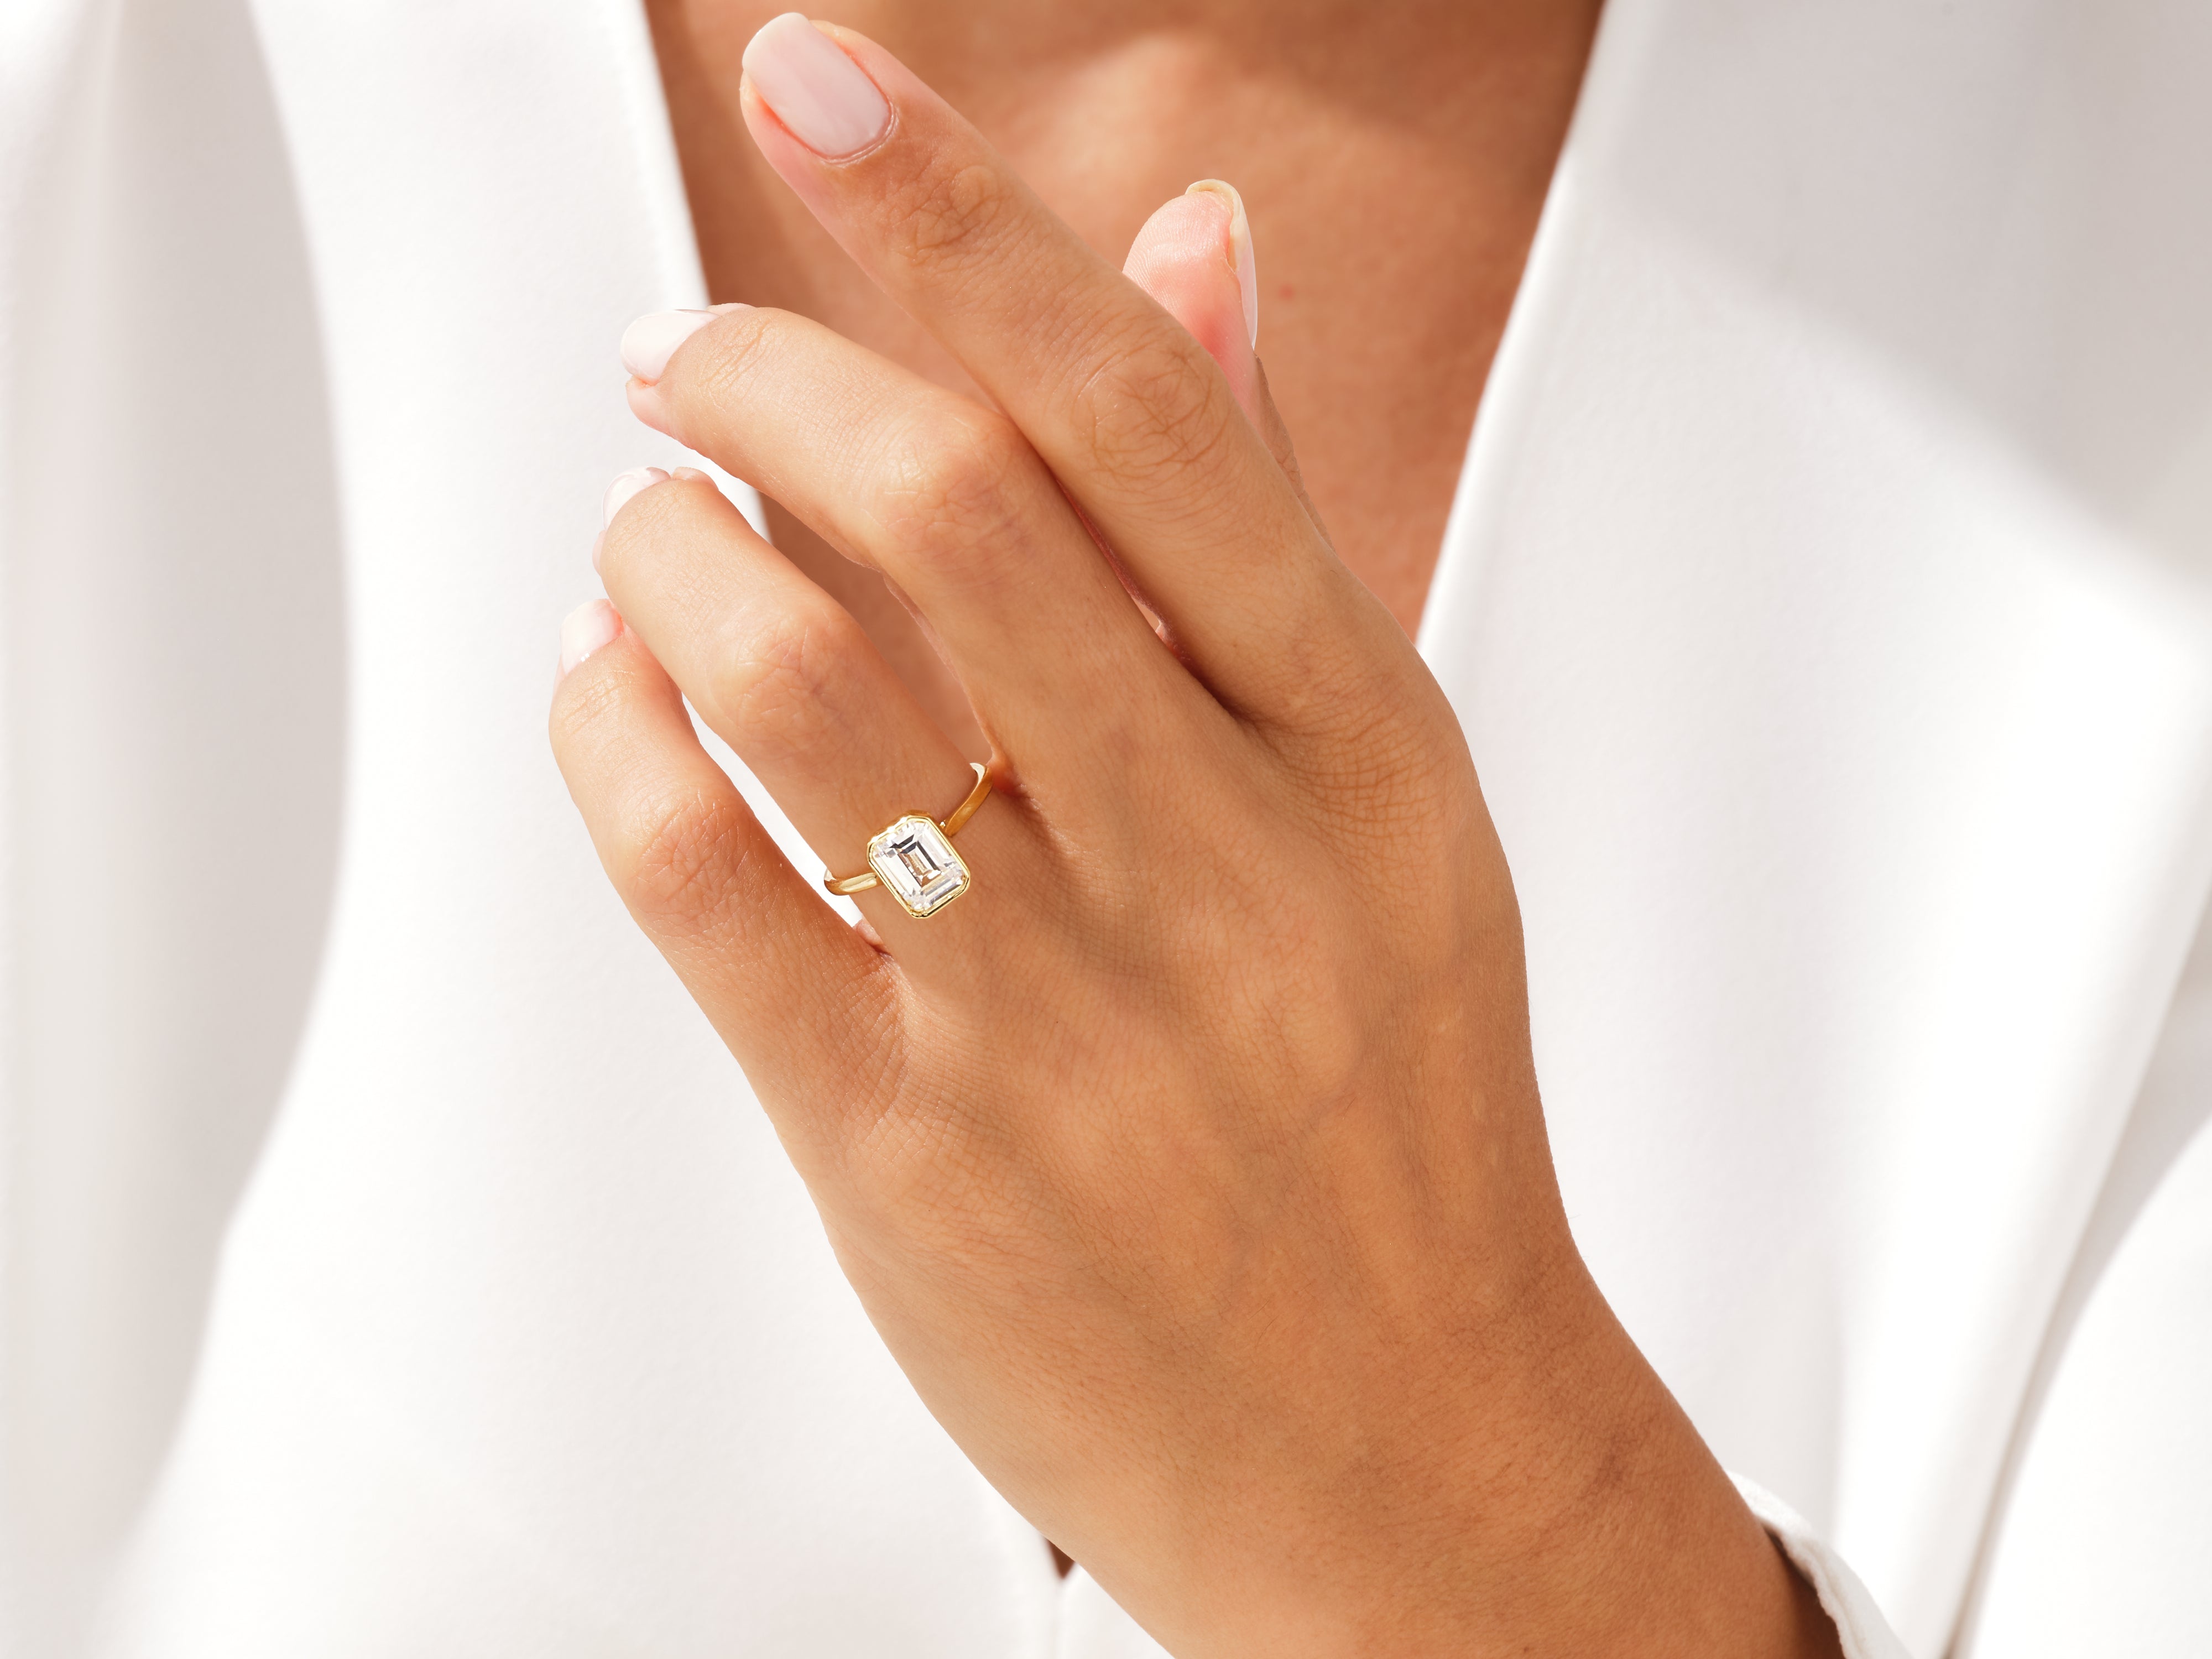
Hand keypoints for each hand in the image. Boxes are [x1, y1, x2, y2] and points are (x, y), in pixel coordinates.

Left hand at [551, 16, 1838, 1656]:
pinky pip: (701, 882)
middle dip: (763, 372)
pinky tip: (613, 682)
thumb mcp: (1386, 806)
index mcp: (1356, 745)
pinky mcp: (907, 1146)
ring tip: (650, 520)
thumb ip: (1263, 527)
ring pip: (796, 677)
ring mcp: (1060, 1009)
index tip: (836, 93)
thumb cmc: (1390, 1123)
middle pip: (950, 507)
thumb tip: (1188, 252)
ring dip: (671, 547)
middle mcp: (1219, 857)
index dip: (967, 219)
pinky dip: (614, 732)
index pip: (1149, 409)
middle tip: (691, 354)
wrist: (1402, 1442)